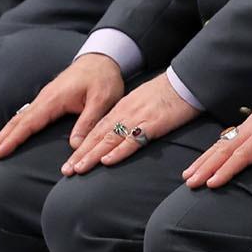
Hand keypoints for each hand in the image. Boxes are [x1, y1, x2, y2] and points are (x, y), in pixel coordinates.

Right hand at [0, 53, 124, 162]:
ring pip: (19, 119)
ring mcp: (44, 99)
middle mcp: (44, 99)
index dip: (13, 140)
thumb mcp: (101, 100)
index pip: (28, 123)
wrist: (102, 58)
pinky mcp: (47, 100)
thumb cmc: (103, 78)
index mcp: (53, 100)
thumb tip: (75, 146)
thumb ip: (88, 122)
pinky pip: (26, 116)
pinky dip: (14, 128)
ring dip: (3, 135)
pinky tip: (9, 137)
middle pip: (16, 122)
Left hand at [61, 74, 198, 174]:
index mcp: (122, 109)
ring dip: (93, 155)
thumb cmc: (166, 94)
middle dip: (81, 154)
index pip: (97, 130)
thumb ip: (128, 116)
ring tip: (79, 168)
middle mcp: (125, 113)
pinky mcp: (153, 124)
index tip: (70, 162)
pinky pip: (133, 139)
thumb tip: (117, 133)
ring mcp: (138, 118)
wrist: (185, 82)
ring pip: (110, 139)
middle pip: (98, 136)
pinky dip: (119, 151)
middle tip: (67, 170)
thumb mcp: (141, 103)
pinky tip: (107, 160)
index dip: (82, 146)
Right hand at [182, 88, 251, 188]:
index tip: (212, 183)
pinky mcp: (248, 124)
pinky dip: (211, 151)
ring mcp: (248, 124)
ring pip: (221, 143)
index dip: (228, 169)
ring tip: (188, 175)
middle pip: (225, 149)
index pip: (244, 153)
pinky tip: (201, 161)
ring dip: (203, 159)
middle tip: (191, 182)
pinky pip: (225, 138)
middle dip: (206, 166)